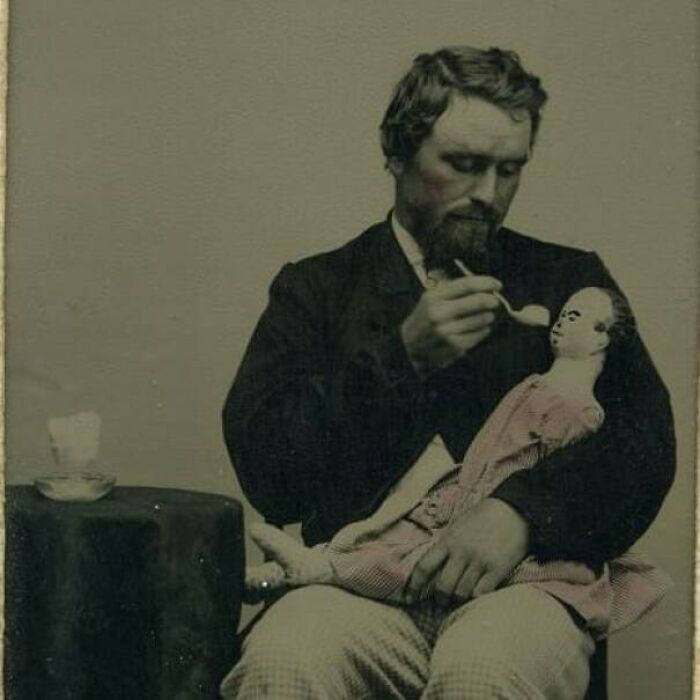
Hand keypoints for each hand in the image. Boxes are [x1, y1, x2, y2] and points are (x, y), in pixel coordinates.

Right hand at [401, 275, 501, 372]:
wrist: (409, 344)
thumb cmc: (426, 317)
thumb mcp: (432, 297)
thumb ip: (454, 289)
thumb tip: (484, 286)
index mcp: (434, 297)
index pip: (467, 285)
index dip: (486, 283)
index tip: (497, 285)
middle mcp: (440, 313)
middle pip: (478, 301)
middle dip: (491, 300)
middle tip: (494, 301)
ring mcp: (448, 331)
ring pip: (483, 319)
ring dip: (488, 316)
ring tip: (484, 315)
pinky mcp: (455, 346)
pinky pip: (480, 334)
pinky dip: (483, 329)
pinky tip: (478, 328)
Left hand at [404, 498, 528, 606]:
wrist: (514, 509)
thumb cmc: (483, 517)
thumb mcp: (458, 526)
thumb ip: (446, 545)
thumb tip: (432, 566)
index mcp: (448, 540)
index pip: (424, 567)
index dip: (414, 586)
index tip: (408, 598)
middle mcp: (462, 552)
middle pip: (442, 586)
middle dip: (439, 599)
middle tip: (440, 604)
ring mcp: (480, 561)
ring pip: (461, 593)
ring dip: (458, 600)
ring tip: (458, 600)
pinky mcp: (498, 569)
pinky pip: (482, 592)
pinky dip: (476, 597)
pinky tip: (476, 595)